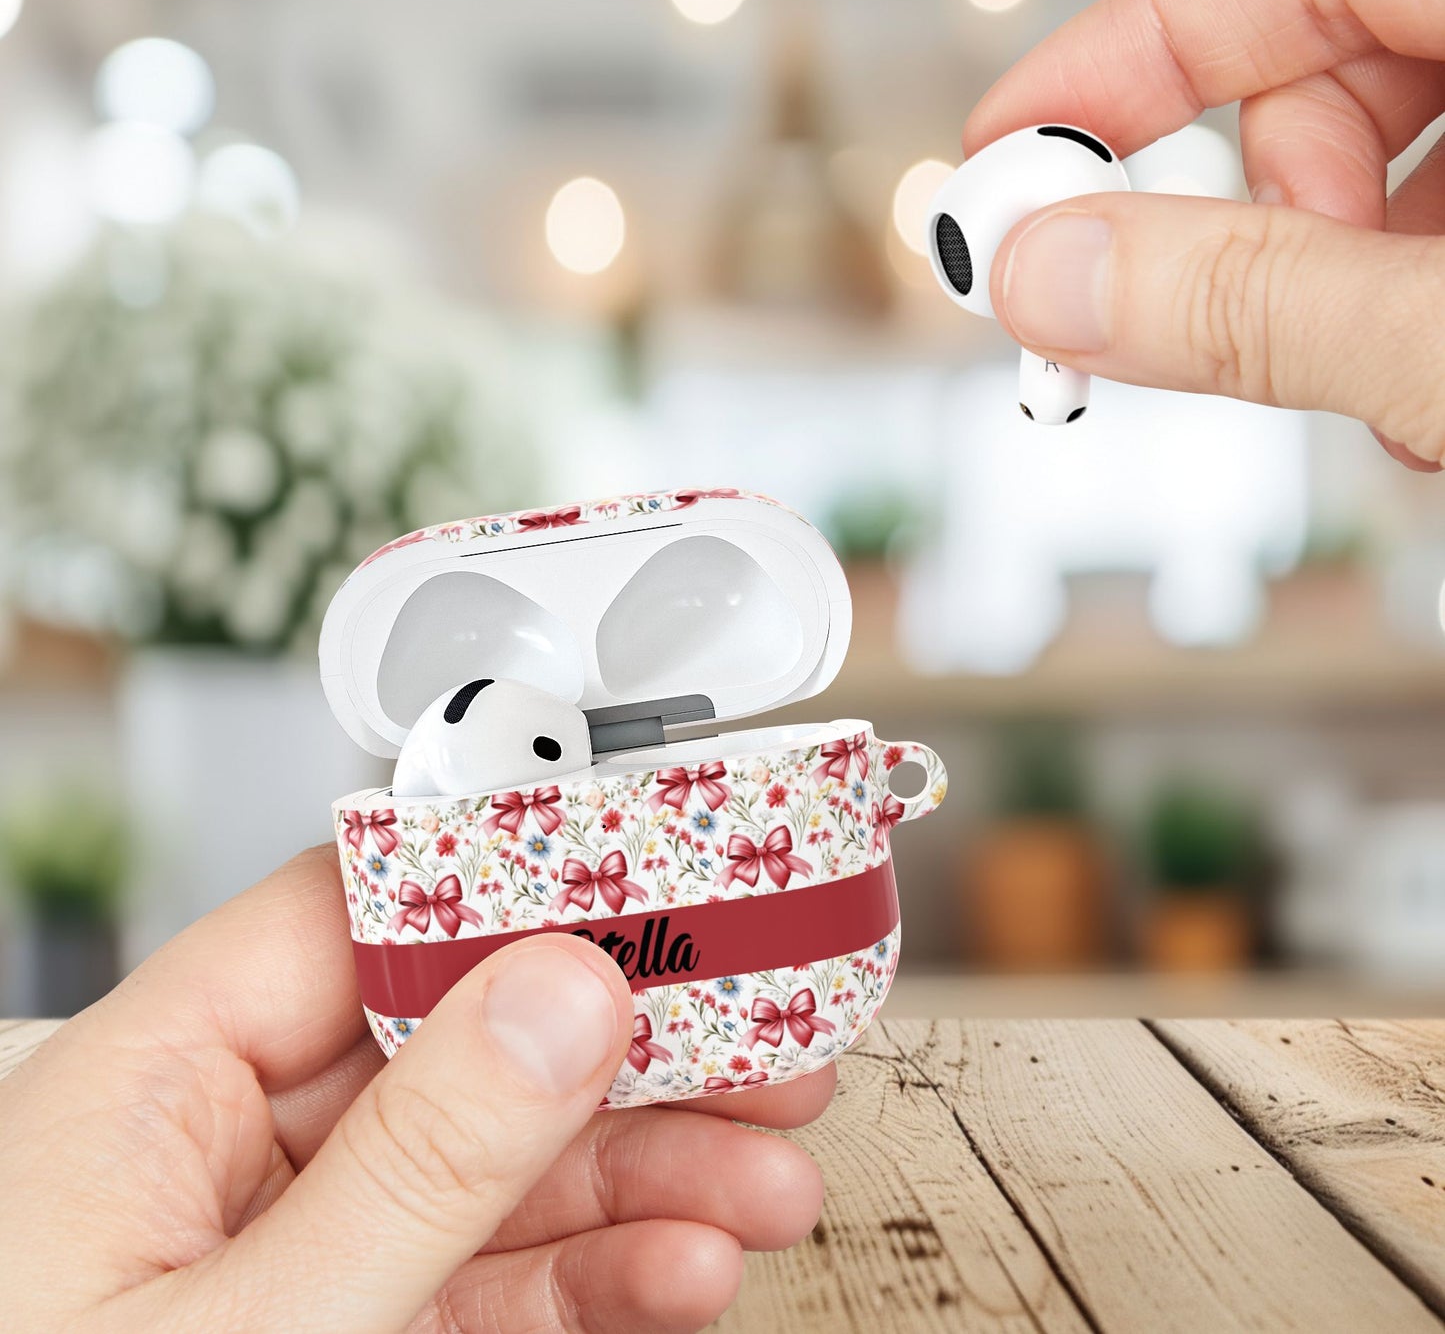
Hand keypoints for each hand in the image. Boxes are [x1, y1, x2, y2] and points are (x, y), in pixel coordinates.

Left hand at [0, 846, 828, 1332]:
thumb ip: (412, 1167)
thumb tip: (558, 993)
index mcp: (149, 1088)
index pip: (357, 916)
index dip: (519, 886)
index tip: (661, 889)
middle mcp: (225, 1152)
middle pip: (466, 1039)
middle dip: (629, 1052)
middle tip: (765, 1045)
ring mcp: (298, 1250)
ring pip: (503, 1165)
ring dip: (650, 1173)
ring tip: (766, 1178)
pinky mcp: (354, 1331)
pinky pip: (495, 1276)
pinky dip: (601, 1275)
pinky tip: (684, 1268)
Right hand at [965, 0, 1444, 468]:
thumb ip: (1258, 303)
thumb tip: (1057, 278)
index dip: (1130, 52)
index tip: (1014, 149)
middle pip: (1326, 70)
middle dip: (1240, 208)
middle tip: (1187, 310)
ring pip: (1376, 170)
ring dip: (1314, 284)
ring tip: (1358, 383)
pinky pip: (1430, 234)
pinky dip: (1382, 311)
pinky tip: (1407, 391)